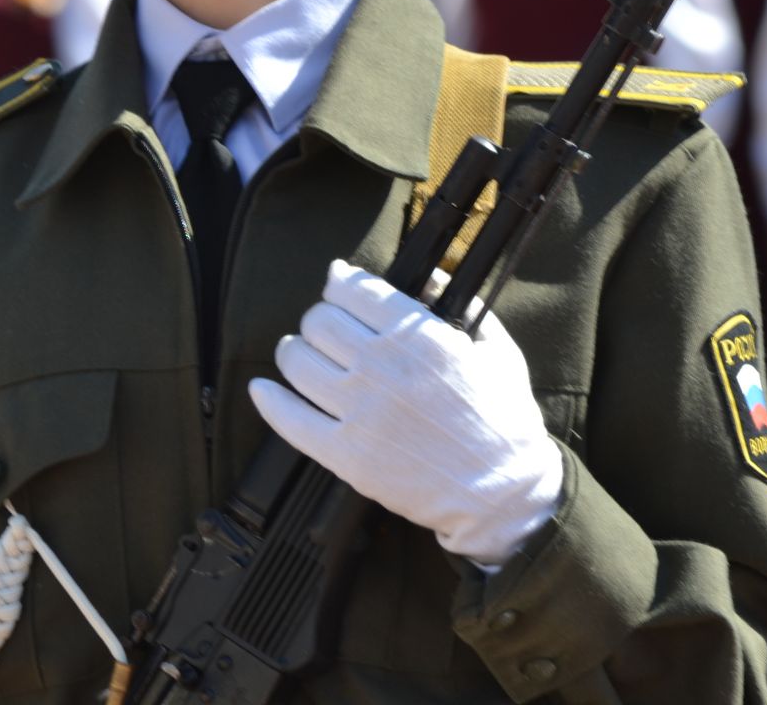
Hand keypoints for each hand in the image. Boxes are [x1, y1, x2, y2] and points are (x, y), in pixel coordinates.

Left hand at [248, 261, 563, 567]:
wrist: (502, 492)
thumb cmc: (503, 420)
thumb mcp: (496, 349)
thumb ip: (459, 306)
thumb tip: (428, 274)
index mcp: (421, 337)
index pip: (354, 289)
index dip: (340, 284)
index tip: (339, 288)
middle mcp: (384, 368)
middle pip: (318, 321)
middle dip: (319, 320)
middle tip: (326, 330)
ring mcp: (360, 412)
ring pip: (296, 360)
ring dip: (293, 352)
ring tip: (300, 355)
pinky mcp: (346, 455)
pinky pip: (289, 418)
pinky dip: (269, 400)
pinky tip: (263, 390)